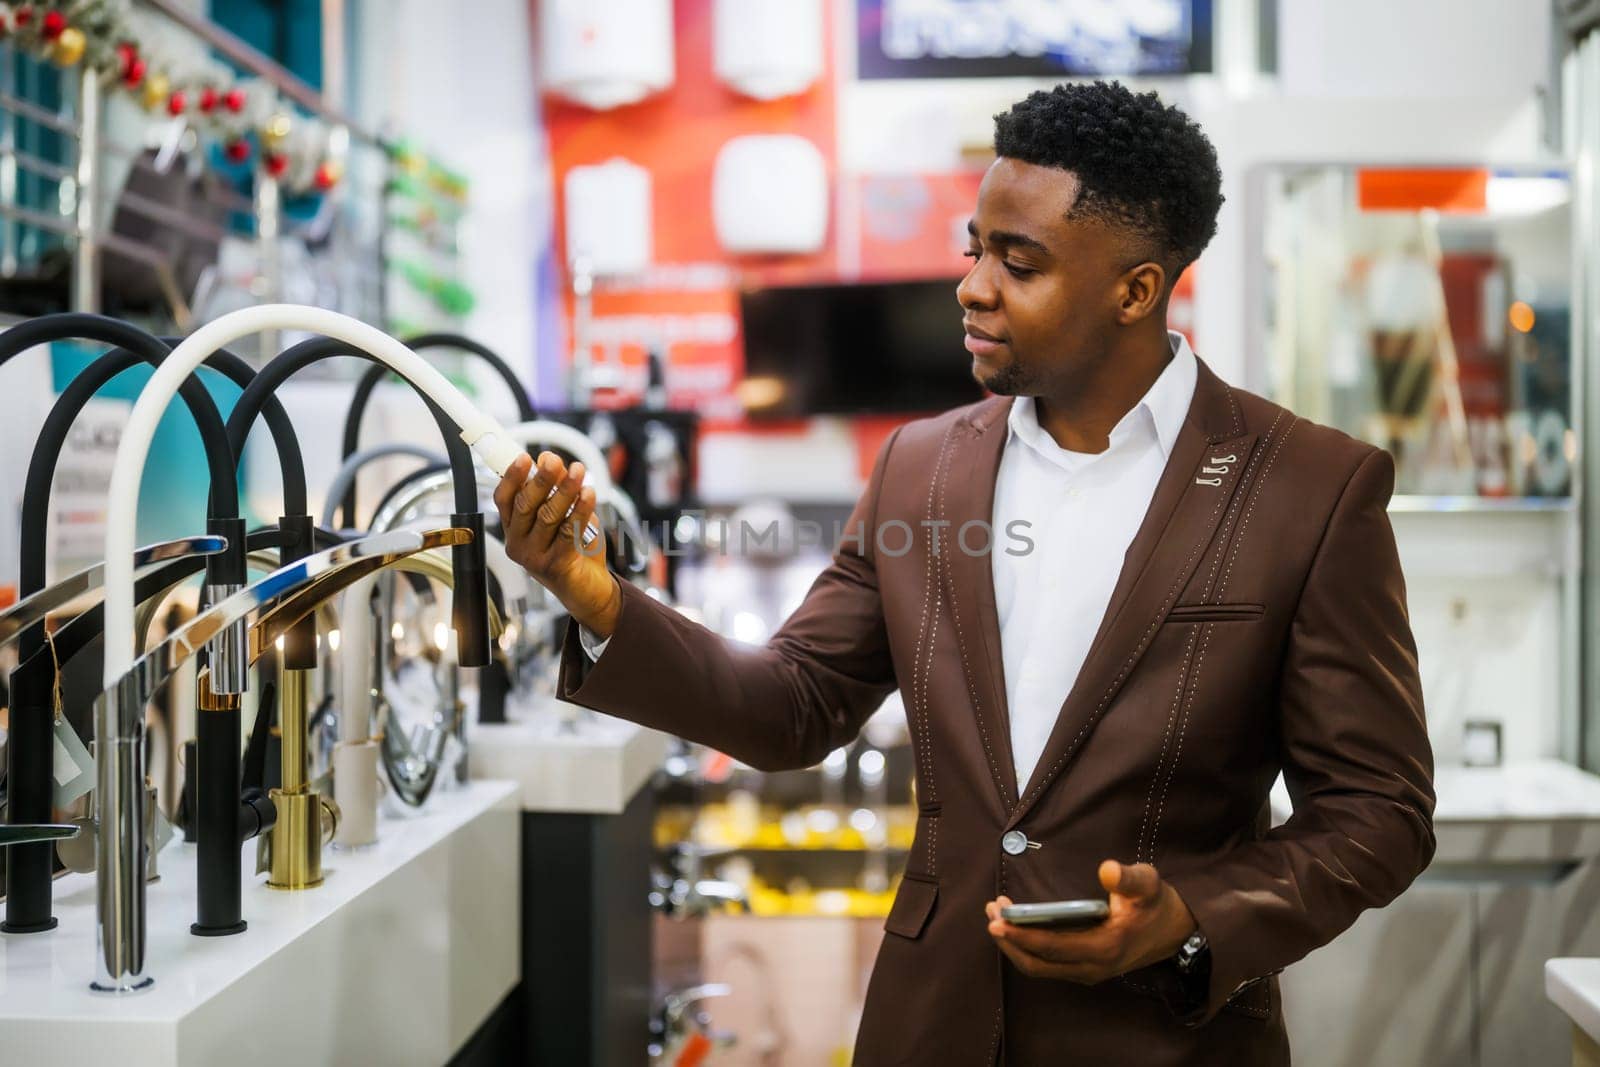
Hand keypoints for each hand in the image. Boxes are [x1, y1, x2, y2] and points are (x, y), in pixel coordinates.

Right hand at [493, 451, 621, 637]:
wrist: (588, 589)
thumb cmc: (573, 548)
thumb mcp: (564, 513)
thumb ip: (557, 488)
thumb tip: (549, 460)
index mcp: (513, 527)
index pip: (504, 499)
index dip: (512, 477)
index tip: (525, 457)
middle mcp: (518, 543)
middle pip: (525, 505)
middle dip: (541, 480)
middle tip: (554, 460)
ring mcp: (534, 557)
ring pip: (548, 516)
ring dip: (565, 490)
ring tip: (579, 472)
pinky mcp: (555, 566)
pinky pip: (568, 532)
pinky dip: (580, 510)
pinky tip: (589, 494)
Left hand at [984, 860, 1196, 983]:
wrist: (1176, 931)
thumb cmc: (1156, 904)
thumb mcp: (1148, 884)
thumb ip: (1128, 878)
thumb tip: (1107, 870)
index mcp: (1105, 948)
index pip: (1052, 947)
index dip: (1021, 936)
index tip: (997, 920)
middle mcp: (1093, 967)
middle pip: (1037, 963)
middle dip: (1009, 941)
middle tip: (991, 913)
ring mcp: (1088, 971)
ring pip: (1040, 968)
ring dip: (1015, 946)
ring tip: (996, 916)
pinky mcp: (1085, 969)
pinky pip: (1048, 965)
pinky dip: (1028, 949)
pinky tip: (1017, 927)